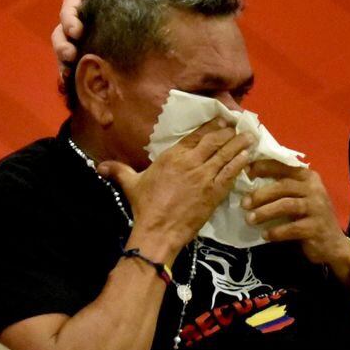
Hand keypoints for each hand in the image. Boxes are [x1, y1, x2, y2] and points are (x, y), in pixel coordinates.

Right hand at [51, 0, 123, 66]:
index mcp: (83, 0)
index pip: (69, 7)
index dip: (69, 19)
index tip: (77, 31)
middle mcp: (79, 20)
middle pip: (61, 32)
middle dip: (61, 44)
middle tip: (70, 55)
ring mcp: (83, 38)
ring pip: (64, 49)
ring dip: (61, 61)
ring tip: (67, 72)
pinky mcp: (90, 53)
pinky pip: (74, 64)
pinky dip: (68, 73)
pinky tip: (68, 83)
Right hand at [99, 121, 254, 258]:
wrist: (158, 231)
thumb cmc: (144, 207)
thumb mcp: (131, 184)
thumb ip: (118, 170)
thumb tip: (99, 166)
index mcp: (172, 156)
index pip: (195, 136)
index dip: (211, 126)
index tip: (222, 118)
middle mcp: (191, 163)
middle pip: (214, 141)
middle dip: (228, 131)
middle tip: (240, 123)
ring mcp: (205, 177)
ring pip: (226, 154)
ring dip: (239, 143)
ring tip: (250, 135)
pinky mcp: (214, 193)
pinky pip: (231, 173)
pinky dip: (241, 163)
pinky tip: (248, 156)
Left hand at [242, 160, 349, 279]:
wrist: (333, 244)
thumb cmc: (310, 216)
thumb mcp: (299, 196)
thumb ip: (283, 186)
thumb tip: (250, 179)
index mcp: (308, 176)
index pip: (284, 166)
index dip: (264, 167)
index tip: (246, 171)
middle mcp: (314, 188)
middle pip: (283, 186)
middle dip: (261, 194)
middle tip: (244, 203)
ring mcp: (317, 208)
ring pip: (287, 205)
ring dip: (265, 212)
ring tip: (249, 219)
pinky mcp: (316, 227)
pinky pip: (292, 228)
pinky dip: (276, 231)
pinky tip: (265, 235)